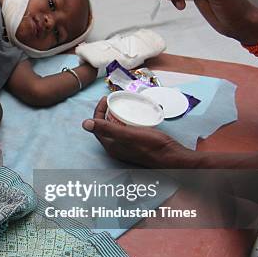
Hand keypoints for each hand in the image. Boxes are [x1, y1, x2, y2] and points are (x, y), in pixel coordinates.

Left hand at [82, 97, 196, 167]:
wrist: (172, 157)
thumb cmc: (152, 146)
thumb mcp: (128, 134)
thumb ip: (107, 129)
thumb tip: (84, 124)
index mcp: (110, 146)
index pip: (97, 126)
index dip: (98, 111)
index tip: (105, 99)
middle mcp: (116, 148)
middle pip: (104, 127)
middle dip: (105, 112)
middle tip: (112, 100)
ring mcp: (125, 147)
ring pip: (114, 128)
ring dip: (115, 116)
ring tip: (121, 105)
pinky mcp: (135, 145)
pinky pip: (124, 131)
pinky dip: (124, 121)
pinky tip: (132, 116)